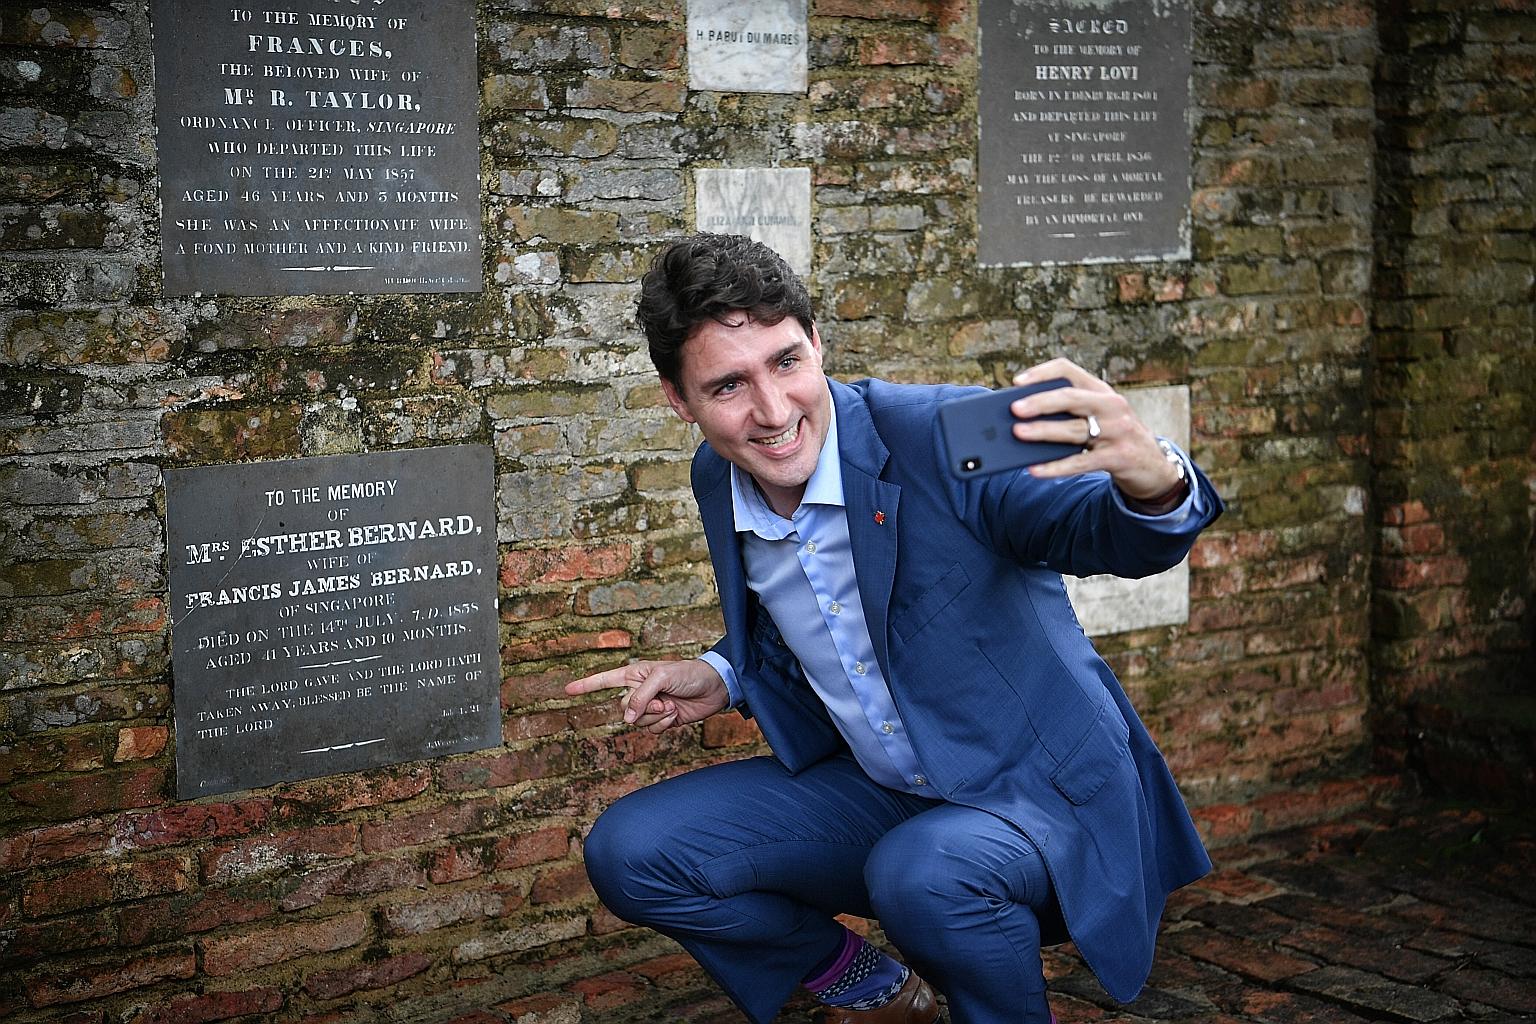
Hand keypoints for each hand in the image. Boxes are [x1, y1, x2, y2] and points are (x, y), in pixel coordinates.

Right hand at [564, 659, 729, 733]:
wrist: (713, 688)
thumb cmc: (688, 674)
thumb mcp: (661, 678)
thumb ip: (640, 697)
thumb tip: (627, 719)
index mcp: (634, 674)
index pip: (604, 680)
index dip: (585, 685)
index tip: (567, 690)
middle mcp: (639, 691)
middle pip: (624, 708)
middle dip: (643, 708)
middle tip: (663, 700)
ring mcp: (650, 707)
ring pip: (637, 723)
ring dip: (656, 717)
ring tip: (671, 705)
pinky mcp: (662, 720)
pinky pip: (651, 730)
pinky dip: (663, 725)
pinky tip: (675, 715)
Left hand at [1009, 357, 1182, 501]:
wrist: (1153, 465)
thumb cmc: (1113, 436)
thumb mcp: (1098, 416)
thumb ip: (1069, 413)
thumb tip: (1023, 420)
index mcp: (1101, 390)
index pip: (1068, 370)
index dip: (1042, 373)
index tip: (1017, 382)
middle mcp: (1111, 406)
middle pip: (1070, 398)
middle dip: (1040, 402)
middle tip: (1014, 409)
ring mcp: (1117, 432)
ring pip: (1073, 430)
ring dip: (1043, 432)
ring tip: (1018, 433)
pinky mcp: (1118, 457)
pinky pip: (1080, 462)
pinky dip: (1055, 467)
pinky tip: (1034, 470)